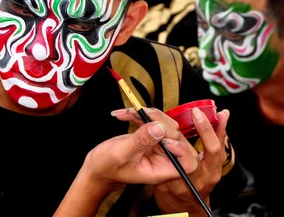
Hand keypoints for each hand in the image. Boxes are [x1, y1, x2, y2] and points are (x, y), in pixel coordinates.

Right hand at [55, 120, 198, 216]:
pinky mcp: (150, 136)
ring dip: (149, 114)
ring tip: (130, 113)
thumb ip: (141, 141)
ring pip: (166, 124)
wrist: (96, 167)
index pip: (187, 162)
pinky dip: (140, 114)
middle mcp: (163, 158)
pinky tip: (124, 115)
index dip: (180, 148)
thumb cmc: (107, 167)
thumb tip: (160, 127)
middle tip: (141, 115)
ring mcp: (157, 146)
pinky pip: (153, 120)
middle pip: (177, 136)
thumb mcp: (122, 153)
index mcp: (161, 170)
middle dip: (160, 122)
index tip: (162, 139)